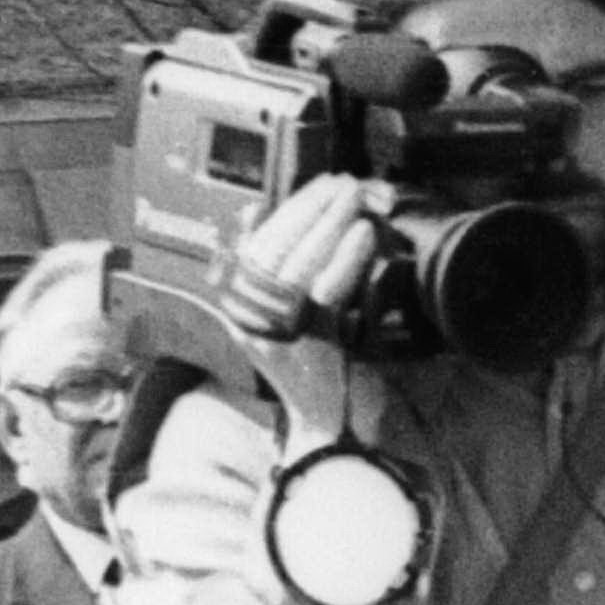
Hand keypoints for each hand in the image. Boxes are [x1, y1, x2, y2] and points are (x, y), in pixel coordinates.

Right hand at [221, 176, 398, 434]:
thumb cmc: (300, 364)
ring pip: (302, 262)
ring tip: (355, 197)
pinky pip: (330, 288)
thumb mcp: (269, 316)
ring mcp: (280, 330)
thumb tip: (249, 213)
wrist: (319, 421)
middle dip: (314, 208)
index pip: (259, 244)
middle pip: (279, 247)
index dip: (291, 210)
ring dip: (331, 223)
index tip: (318, 186)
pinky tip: (364, 233)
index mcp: (240, 305)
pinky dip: (347, 257)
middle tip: (343, 183)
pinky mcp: (312, 341)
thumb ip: (254, 267)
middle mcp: (251, 316)